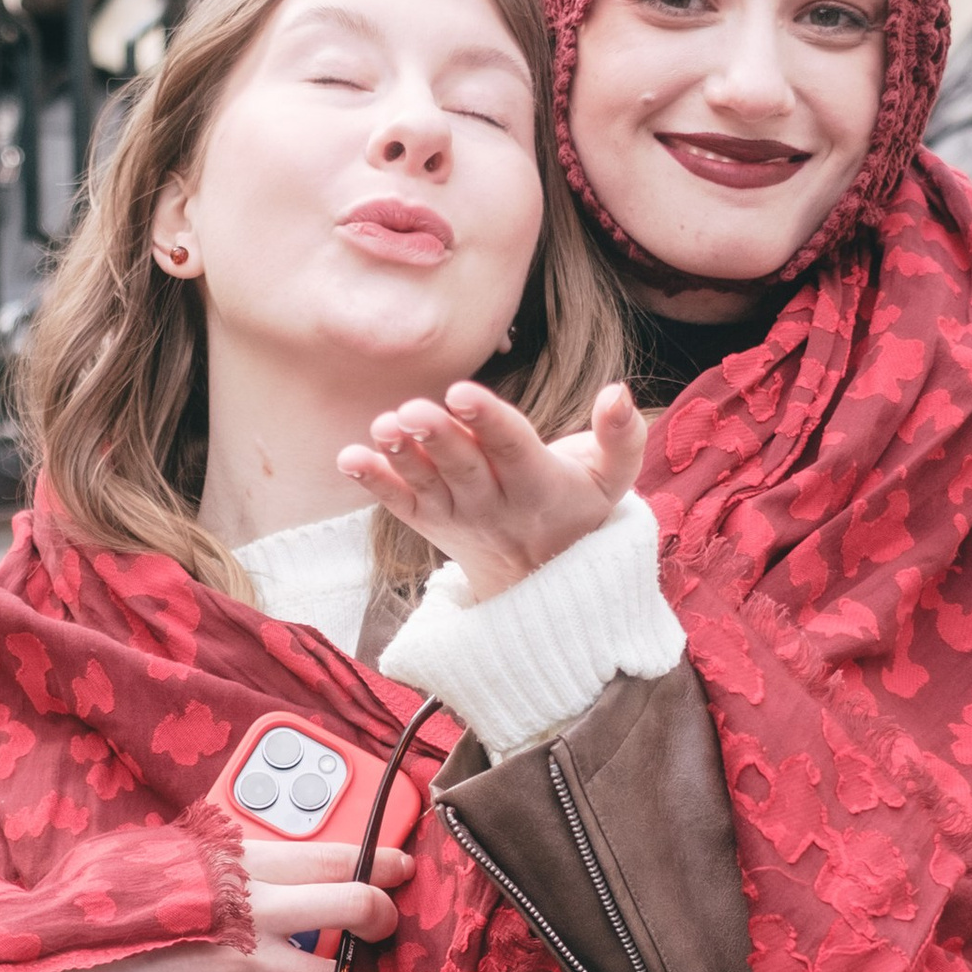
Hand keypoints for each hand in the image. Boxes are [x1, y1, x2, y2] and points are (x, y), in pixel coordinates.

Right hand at [23, 836, 413, 971]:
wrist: (61, 968)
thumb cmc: (97, 906)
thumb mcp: (150, 854)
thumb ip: (207, 853)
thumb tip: (243, 850)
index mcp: (233, 861)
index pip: (331, 851)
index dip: (380, 856)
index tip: (401, 863)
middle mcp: (250, 909)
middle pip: (355, 904)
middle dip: (381, 915)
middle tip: (383, 923)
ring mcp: (243, 963)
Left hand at [338, 380, 646, 601]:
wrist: (545, 580)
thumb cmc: (580, 508)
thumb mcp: (614, 481)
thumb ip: (622, 436)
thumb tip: (618, 391)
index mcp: (539, 485)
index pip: (512, 449)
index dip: (489, 421)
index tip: (463, 393)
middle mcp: (494, 504)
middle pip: (463, 468)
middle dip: (439, 438)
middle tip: (413, 410)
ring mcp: (457, 516)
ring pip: (427, 485)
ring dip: (401, 457)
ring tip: (382, 427)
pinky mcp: (430, 523)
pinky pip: (399, 505)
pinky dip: (373, 484)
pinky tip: (348, 458)